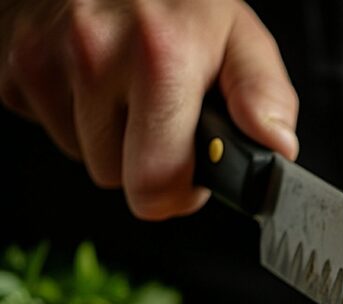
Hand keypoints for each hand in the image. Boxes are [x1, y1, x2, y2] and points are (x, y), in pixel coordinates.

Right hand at [0, 0, 297, 219]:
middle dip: (143, 159)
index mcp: (161, 57)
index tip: (191, 175)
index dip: (179, 193)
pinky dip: (69, 107)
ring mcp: (41, 56)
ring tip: (123, 80)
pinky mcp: (9, 61)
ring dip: (106, 132)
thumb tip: (277, 147)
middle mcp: (94, 55)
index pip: (156, 184)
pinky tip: (87, 69)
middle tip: (161, 116)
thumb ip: (264, 93)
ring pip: (79, 153)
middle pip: (115, 177)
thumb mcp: (237, 32)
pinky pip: (45, 122)